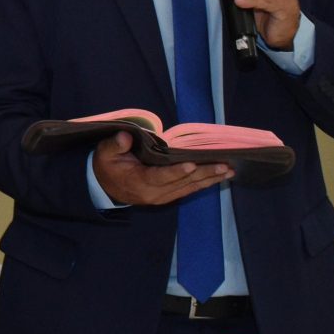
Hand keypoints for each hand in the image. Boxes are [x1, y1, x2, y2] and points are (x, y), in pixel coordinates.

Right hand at [92, 131, 232, 206]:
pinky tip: (219, 176)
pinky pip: (189, 190)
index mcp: (138, 182)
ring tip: (229, 171)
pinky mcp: (168, 196)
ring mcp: (163, 197)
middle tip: (224, 166)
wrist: (104, 188)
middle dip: (204, 174)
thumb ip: (115, 145)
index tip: (192, 165)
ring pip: (189, 188)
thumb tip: (125, 137)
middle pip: (182, 183)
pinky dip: (204, 183)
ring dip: (210, 179)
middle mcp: (154, 193)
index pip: (159, 177)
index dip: (176, 172)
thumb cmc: (107, 166)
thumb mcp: (105, 153)